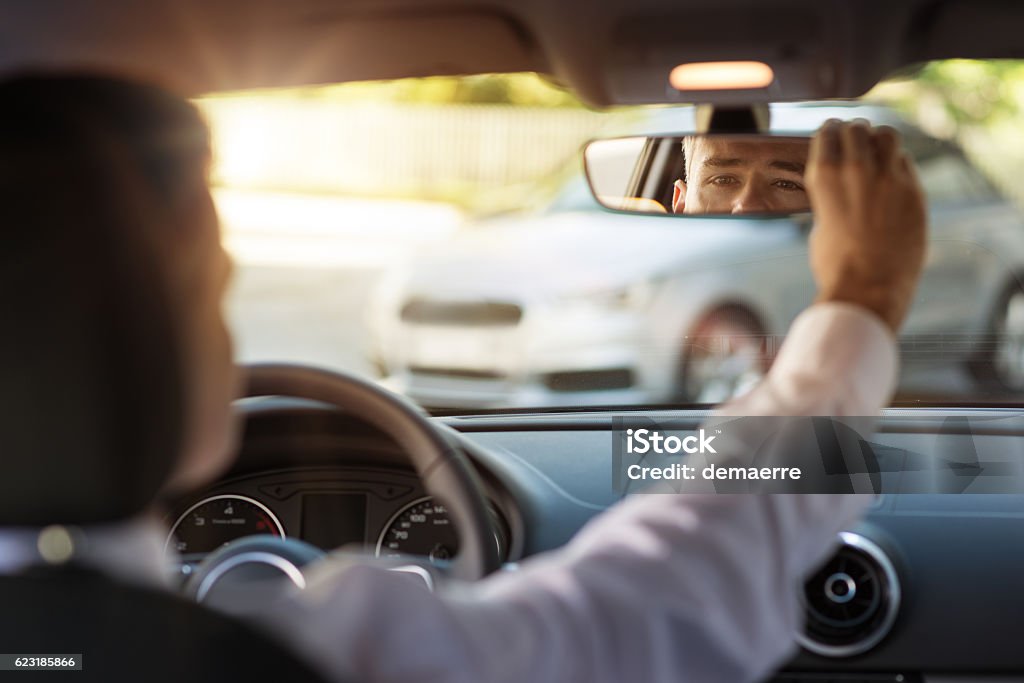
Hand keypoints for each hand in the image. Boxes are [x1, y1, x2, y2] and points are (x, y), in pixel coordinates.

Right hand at [805, 120, 926, 332]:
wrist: (867, 287)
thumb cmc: (835, 264)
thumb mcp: (820, 223)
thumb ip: (831, 198)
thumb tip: (840, 188)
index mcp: (824, 176)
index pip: (828, 132)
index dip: (830, 132)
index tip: (832, 134)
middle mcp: (857, 169)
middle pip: (857, 128)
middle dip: (854, 132)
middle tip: (854, 140)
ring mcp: (889, 179)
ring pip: (887, 135)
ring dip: (879, 140)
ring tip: (876, 150)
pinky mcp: (914, 192)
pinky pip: (905, 163)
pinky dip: (896, 165)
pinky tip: (891, 177)